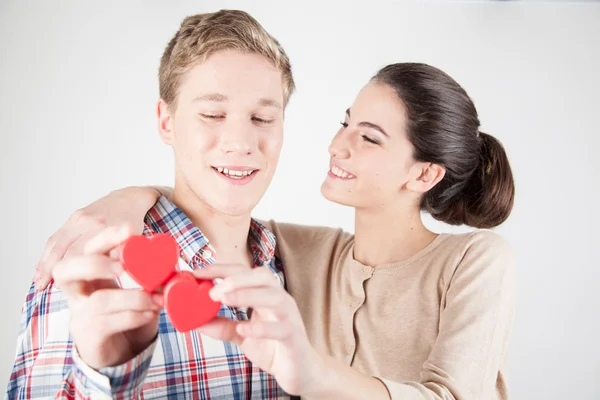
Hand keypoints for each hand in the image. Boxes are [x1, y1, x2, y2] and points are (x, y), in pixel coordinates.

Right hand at [35, 186, 162, 289]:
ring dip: (45, 263)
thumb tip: (118, 273)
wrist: (128, 200)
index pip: (82, 252)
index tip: (63, 287)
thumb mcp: (134, 240)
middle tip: (43, 288)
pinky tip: (41, 267)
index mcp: (105, 228)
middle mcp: (89, 222)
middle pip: (65, 249)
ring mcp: (78, 218)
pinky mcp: (73, 217)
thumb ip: (126, 255)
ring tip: (38, 282)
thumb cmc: (133, 225)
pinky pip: (56, 237)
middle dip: (52, 270)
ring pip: (56, 243)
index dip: (70, 272)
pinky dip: (47, 253)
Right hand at [52, 224, 161, 369]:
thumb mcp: (139, 288)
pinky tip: (151, 314)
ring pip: (97, 300)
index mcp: (89, 273)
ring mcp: (80, 315)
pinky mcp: (90, 336)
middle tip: (123, 265)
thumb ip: (149, 273)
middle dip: (94, 263)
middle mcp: (78, 292)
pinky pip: (106, 323)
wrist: (120, 353)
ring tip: (158, 299)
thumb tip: (170, 257)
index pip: (87, 248)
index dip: (104, 237)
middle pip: (65, 270)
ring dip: (133, 297)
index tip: (129, 229)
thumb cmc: (127, 313)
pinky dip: (133, 316)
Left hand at [192, 265, 323, 395]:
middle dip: (236, 279)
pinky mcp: (294, 337)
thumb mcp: (241, 335)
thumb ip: (221, 326)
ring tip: (224, 299)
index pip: (244, 273)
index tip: (197, 272)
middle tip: (212, 289)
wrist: (300, 370)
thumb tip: (194, 320)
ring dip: (248, 295)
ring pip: (274, 297)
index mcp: (266, 294)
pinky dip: (261, 328)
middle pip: (262, 276)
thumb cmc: (272, 347)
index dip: (221, 269)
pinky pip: (281, 328)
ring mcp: (289, 317)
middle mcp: (279, 300)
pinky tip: (242, 329)